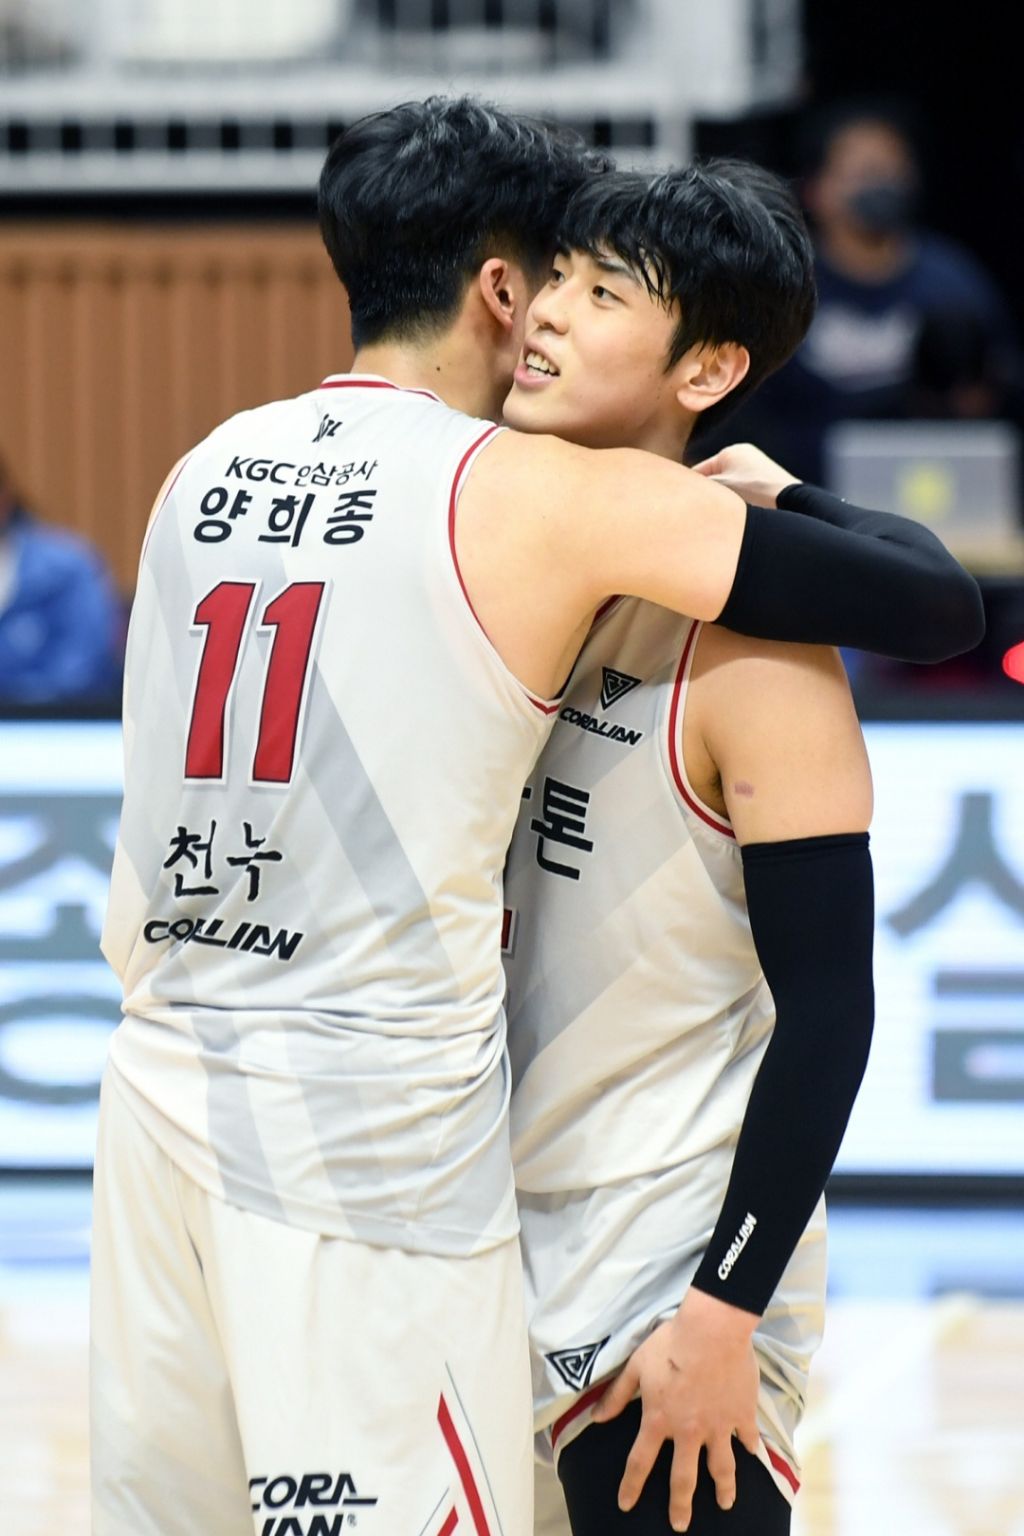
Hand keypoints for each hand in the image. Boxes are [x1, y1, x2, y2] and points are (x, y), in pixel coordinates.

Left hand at [590, 1287, 760, 1531]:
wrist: (711, 1331)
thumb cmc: (670, 1344)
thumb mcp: (636, 1366)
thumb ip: (618, 1395)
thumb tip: (597, 1418)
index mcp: (659, 1420)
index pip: (640, 1462)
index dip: (631, 1486)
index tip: (626, 1505)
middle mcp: (688, 1432)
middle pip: (683, 1479)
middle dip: (680, 1506)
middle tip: (680, 1526)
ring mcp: (718, 1426)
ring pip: (721, 1468)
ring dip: (723, 1489)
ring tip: (725, 1503)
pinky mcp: (742, 1415)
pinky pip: (748, 1438)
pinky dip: (751, 1447)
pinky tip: (752, 1454)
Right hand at [689, 443, 799, 508]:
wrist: (792, 502)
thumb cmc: (755, 494)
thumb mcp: (721, 489)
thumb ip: (700, 487)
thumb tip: (684, 491)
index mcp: (731, 451)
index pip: (699, 471)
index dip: (689, 489)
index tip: (682, 504)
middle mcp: (745, 456)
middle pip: (715, 479)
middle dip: (708, 495)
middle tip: (700, 513)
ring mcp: (758, 469)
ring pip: (729, 488)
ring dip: (724, 502)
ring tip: (721, 516)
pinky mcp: (768, 483)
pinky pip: (744, 493)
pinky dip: (738, 504)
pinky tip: (738, 516)